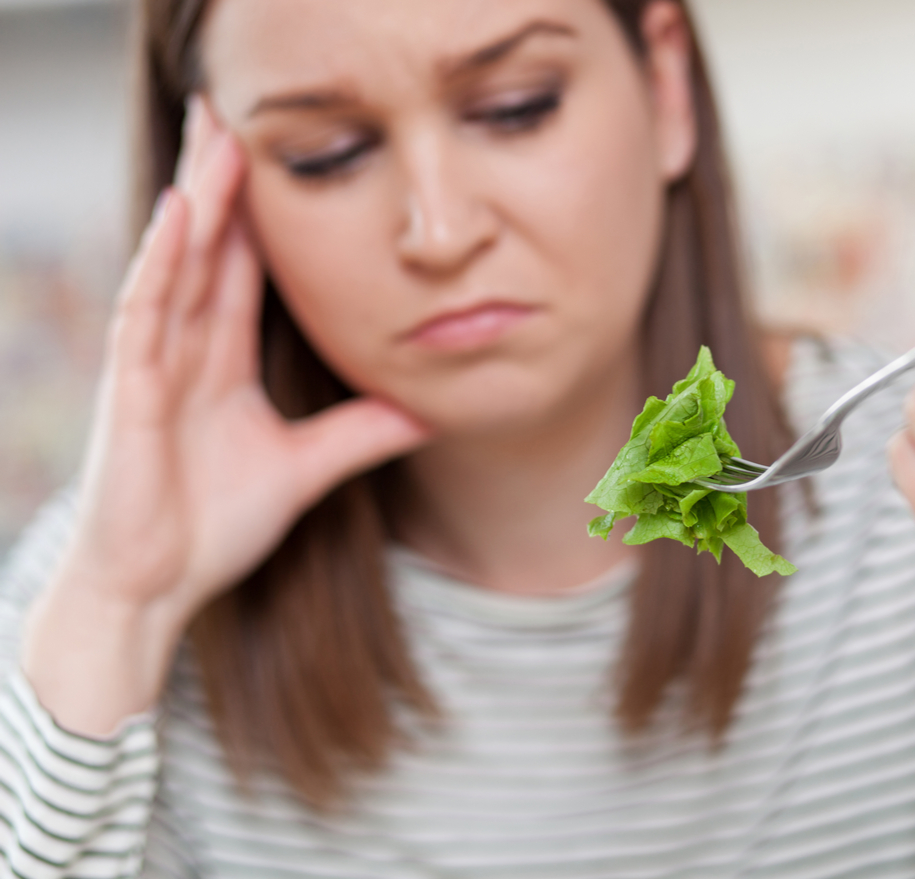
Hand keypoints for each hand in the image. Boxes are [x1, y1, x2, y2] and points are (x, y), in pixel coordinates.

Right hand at [23, 97, 430, 733]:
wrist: (156, 587)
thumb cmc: (212, 526)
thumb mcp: (307, 468)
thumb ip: (363, 432)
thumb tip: (429, 411)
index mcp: (221, 361)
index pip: (246, 270)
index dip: (262, 215)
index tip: (284, 161)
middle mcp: (186, 350)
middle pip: (209, 248)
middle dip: (221, 182)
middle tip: (237, 111)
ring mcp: (154, 365)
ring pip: (178, 263)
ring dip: (198, 198)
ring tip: (216, 133)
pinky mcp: (132, 391)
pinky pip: (146, 312)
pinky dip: (163, 261)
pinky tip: (181, 213)